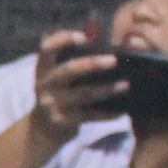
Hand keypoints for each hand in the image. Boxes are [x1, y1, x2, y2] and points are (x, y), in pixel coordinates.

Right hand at [25, 29, 127, 146]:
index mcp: (43, 69)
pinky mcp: (61, 121)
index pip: (46, 48)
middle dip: (92, 64)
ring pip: (83, 94)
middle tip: (114, 60)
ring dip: (106, 89)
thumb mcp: (55, 78)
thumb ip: (71, 62)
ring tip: (125, 85)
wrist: (41, 130)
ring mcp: (51, 104)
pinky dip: (106, 114)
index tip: (83, 37)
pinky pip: (88, 115)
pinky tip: (121, 111)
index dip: (63, 39)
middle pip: (69, 70)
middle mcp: (44, 85)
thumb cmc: (57, 96)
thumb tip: (105, 47)